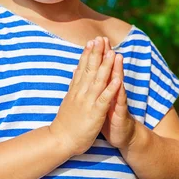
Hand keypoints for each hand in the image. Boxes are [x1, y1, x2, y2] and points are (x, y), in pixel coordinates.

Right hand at [50, 36, 121, 155]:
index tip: (92, 41)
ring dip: (106, 66)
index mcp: (76, 89)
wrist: (61, 140)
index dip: (88, 54)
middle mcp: (81, 92)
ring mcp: (88, 102)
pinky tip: (117, 80)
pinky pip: (104, 100)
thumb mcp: (68, 99)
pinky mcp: (94, 113)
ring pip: (98, 81)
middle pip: (90, 70)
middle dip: (97, 54)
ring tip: (112, 53)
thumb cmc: (65, 122)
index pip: (82, 68)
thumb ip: (73, 84)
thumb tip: (75, 70)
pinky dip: (110, 90)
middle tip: (101, 39)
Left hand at [100, 37, 136, 151]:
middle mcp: (112, 93)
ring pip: (117, 83)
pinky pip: (120, 102)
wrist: (123, 136)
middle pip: (109, 71)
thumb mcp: (99, 101)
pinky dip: (118, 92)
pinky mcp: (121, 114)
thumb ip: (96, 88)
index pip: (100, 70)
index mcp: (103, 90)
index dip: (97, 55)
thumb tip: (87, 75)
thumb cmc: (108, 118)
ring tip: (116, 55)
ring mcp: (117, 102)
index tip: (93, 40)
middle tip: (104, 40)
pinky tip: (119, 82)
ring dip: (117, 69)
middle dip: (106, 56)